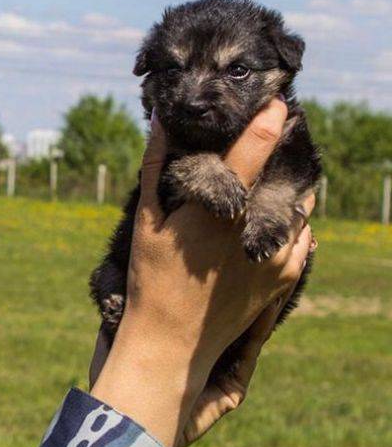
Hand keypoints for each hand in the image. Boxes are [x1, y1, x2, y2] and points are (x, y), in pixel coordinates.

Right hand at [88, 99, 316, 446]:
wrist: (172, 345)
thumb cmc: (150, 282)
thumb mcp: (145, 224)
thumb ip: (156, 168)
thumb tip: (162, 122)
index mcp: (217, 208)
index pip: (256, 146)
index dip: (270, 117)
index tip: (276, 101)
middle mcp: (253, 227)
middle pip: (286, 171)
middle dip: (282, 153)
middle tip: (272, 140)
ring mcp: (276, 253)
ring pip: (298, 202)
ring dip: (288, 188)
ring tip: (268, 183)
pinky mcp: (286, 274)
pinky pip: (302, 234)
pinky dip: (291, 221)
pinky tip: (267, 220)